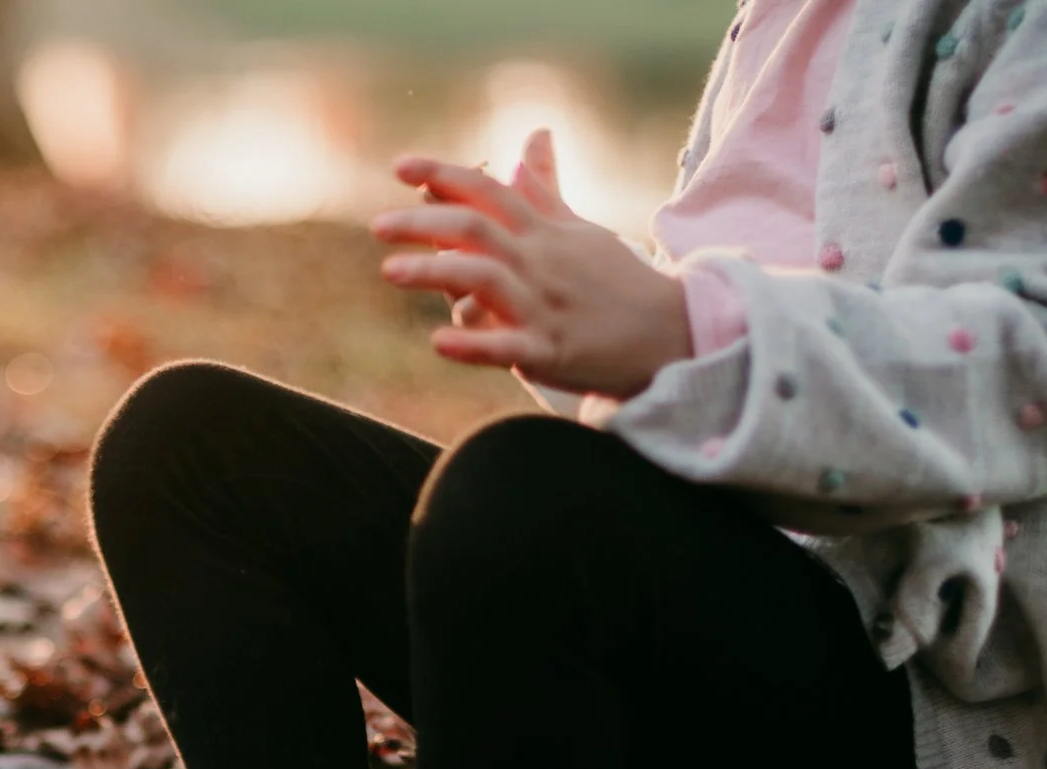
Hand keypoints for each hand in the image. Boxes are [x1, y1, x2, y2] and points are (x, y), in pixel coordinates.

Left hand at [371, 133, 692, 400]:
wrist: (670, 333)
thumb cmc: (615, 280)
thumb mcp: (578, 228)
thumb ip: (545, 188)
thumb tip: (533, 137)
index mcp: (542, 232)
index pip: (489, 191)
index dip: (443, 175)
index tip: (399, 167)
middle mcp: (539, 262)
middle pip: (476, 228)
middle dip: (422, 224)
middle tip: (377, 226)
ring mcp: (544, 307)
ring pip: (486, 279)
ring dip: (437, 271)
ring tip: (389, 270)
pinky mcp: (551, 352)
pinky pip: (508, 348)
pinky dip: (473, 344)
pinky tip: (437, 341)